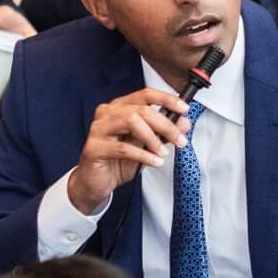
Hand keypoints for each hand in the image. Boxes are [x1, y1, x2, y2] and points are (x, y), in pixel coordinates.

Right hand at [65, 87, 191, 213]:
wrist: (96, 183)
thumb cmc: (119, 161)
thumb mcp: (146, 145)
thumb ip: (163, 133)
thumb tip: (183, 124)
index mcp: (120, 107)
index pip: (145, 94)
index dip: (166, 99)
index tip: (184, 109)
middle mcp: (107, 113)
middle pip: (141, 110)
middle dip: (165, 125)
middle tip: (180, 139)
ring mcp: (98, 129)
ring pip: (131, 122)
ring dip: (153, 138)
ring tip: (163, 152)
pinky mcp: (94, 147)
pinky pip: (123, 148)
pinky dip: (144, 155)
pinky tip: (155, 162)